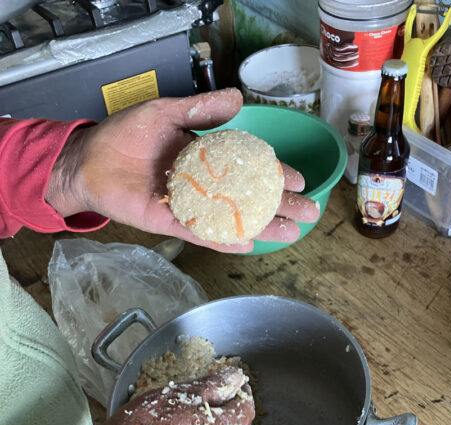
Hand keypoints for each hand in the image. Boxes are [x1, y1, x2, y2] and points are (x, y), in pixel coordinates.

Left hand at [47, 89, 319, 251]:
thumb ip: (201, 110)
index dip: (274, 173)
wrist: (89, 160)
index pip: (248, 168)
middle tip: (308, 211)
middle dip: (280, 205)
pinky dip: (223, 239)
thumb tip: (239, 100)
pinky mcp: (172, 223)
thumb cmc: (125, 135)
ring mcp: (190, 207)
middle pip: (249, 198)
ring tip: (290, 233)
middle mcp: (204, 186)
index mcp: (206, 159)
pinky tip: (248, 244)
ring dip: (262, 226)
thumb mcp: (166, 113)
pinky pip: (202, 234)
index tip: (298, 178)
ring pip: (233, 219)